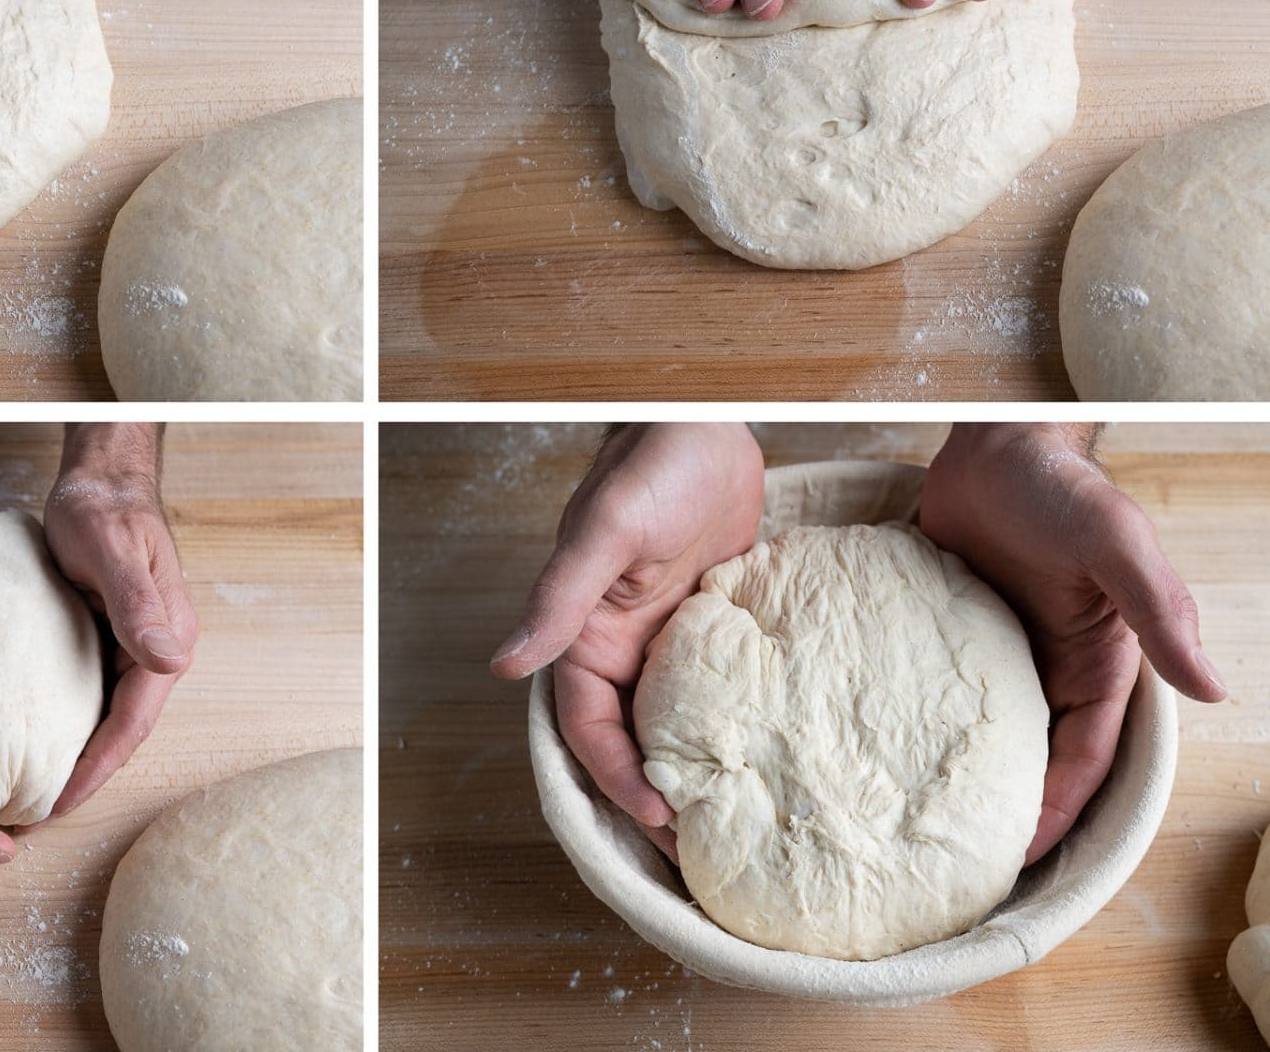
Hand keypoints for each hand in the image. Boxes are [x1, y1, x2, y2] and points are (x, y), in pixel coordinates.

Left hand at [36, 424, 196, 823]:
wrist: (101, 478)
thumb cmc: (105, 509)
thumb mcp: (114, 551)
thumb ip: (138, 603)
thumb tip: (169, 661)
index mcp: (167, 638)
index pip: (133, 722)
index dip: (98, 769)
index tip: (57, 806)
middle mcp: (155, 650)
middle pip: (123, 731)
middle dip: (83, 777)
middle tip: (32, 818)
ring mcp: (133, 646)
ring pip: (106, 717)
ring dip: (74, 756)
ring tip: (29, 794)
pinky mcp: (107, 638)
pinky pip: (89, 693)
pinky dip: (64, 723)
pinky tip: (29, 740)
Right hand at [492, 424, 763, 851]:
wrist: (709, 420)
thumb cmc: (652, 463)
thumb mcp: (603, 529)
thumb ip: (558, 597)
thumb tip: (504, 663)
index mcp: (586, 634)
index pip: (589, 728)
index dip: (616, 777)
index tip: (658, 816)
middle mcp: (623, 646)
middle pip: (627, 740)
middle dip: (652, 795)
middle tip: (697, 848)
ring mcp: (669, 640)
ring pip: (672, 725)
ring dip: (692, 770)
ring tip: (730, 820)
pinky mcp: (713, 627)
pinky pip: (716, 692)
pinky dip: (730, 729)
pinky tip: (765, 758)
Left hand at [921, 424, 1226, 864]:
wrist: (995, 442)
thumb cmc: (1064, 489)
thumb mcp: (1116, 545)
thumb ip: (1160, 611)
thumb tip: (1213, 689)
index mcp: (1095, 664)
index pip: (1079, 758)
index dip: (1054, 809)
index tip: (1015, 855)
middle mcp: (1046, 667)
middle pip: (1029, 757)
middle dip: (1001, 807)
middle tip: (954, 858)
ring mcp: (994, 651)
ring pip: (979, 730)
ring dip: (952, 770)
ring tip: (909, 820)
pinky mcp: (947, 630)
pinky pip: (932, 687)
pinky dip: (913, 720)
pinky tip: (874, 747)